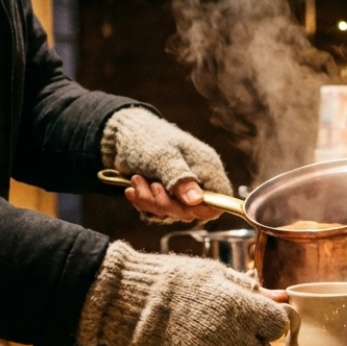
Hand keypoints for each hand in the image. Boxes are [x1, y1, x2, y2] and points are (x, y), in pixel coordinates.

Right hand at [77, 242, 289, 345]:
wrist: (127, 302)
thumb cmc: (174, 282)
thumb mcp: (216, 276)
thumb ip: (253, 292)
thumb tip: (283, 298)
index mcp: (240, 310)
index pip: (279, 326)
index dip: (271, 323)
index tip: (259, 320)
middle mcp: (231, 340)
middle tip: (240, 340)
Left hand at [102, 108, 232, 222]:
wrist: (125, 133)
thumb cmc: (148, 139)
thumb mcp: (163, 157)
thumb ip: (180, 178)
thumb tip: (197, 200)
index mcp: (208, 168)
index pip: (221, 198)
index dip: (207, 208)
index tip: (184, 206)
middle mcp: (199, 181)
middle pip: (194, 210)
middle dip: (167, 204)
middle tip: (150, 186)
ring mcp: (182, 190)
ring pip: (174, 212)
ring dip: (151, 202)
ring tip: (136, 181)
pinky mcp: (166, 195)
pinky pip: (159, 211)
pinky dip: (144, 202)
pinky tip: (133, 189)